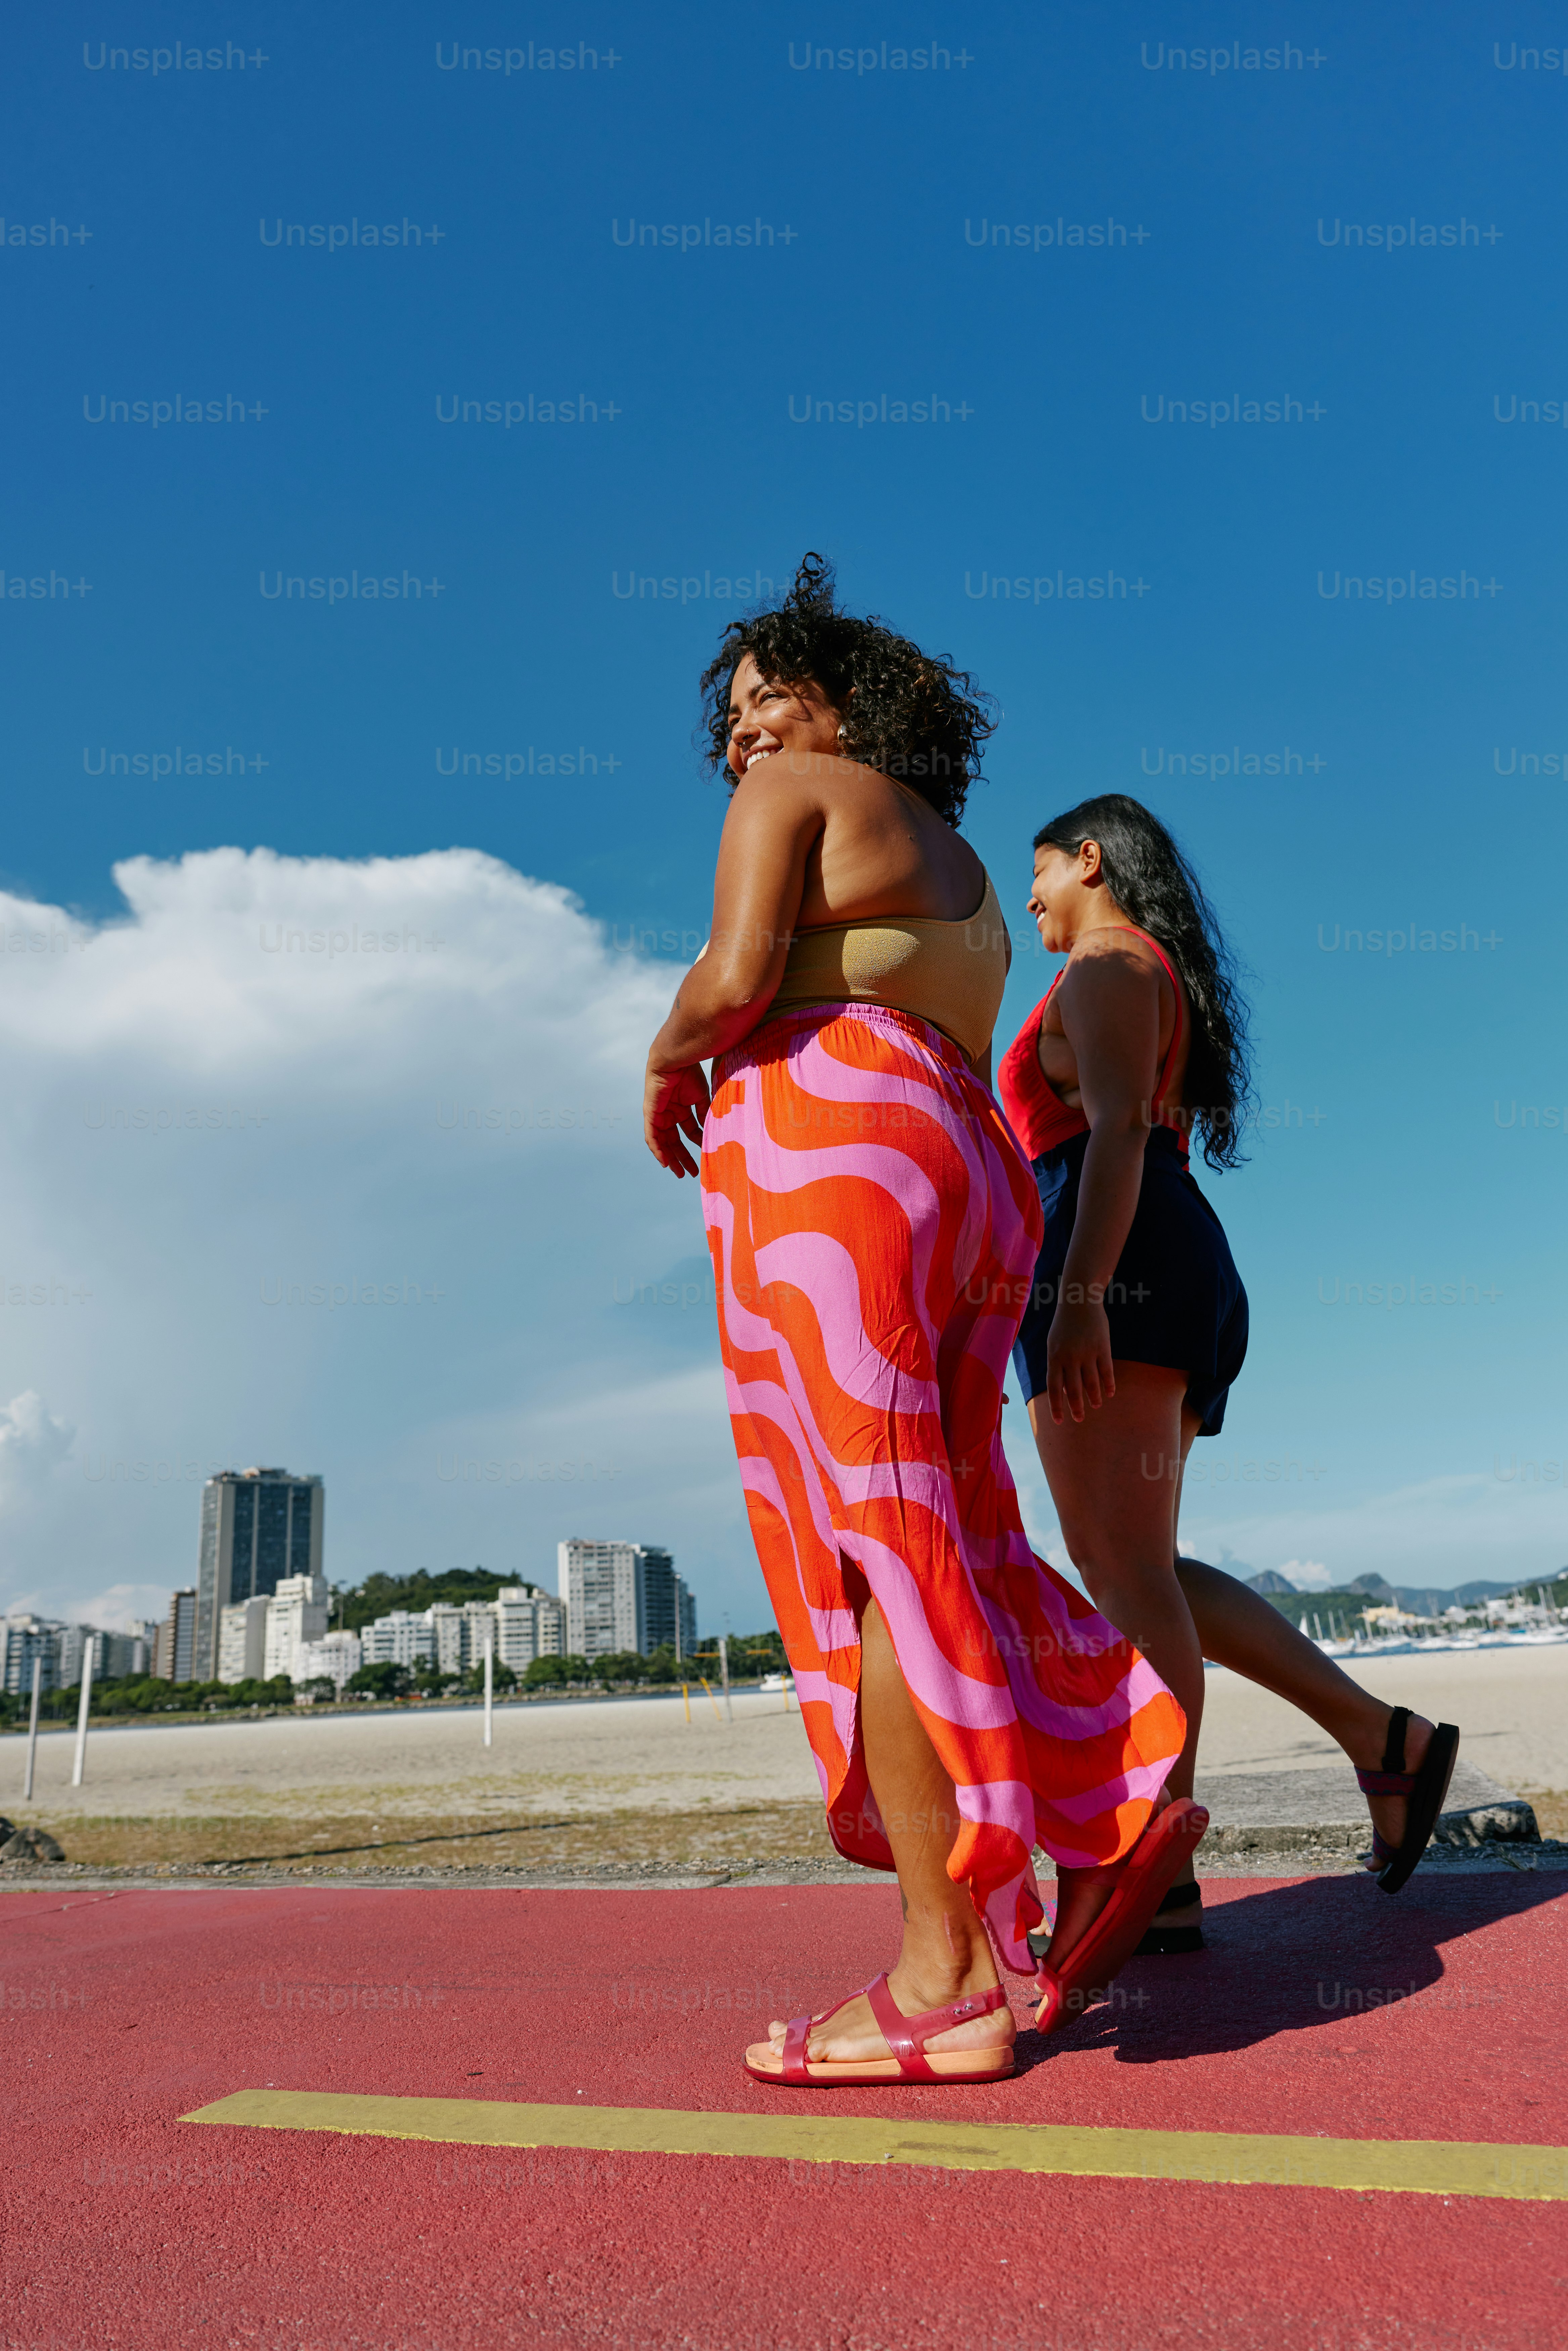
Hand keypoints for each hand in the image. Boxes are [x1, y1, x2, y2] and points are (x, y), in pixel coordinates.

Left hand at [644, 1060, 711, 1178]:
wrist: (675, 1059)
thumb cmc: (689, 1073)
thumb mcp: (700, 1098)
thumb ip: (704, 1115)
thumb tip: (712, 1132)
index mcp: (680, 1108)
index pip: (687, 1132)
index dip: (695, 1144)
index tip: (704, 1156)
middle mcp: (668, 1113)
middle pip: (674, 1140)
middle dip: (682, 1157)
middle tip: (690, 1172)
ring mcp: (658, 1114)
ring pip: (663, 1142)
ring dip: (671, 1158)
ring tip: (680, 1172)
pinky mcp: (650, 1114)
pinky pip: (652, 1137)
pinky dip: (658, 1150)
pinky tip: (665, 1162)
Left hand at [1044, 1298, 1114, 1424]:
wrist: (1079, 1300)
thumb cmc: (1064, 1325)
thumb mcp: (1054, 1344)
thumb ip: (1057, 1365)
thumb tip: (1063, 1390)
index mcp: (1054, 1356)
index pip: (1054, 1388)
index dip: (1057, 1406)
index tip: (1060, 1421)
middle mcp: (1070, 1357)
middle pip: (1073, 1389)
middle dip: (1076, 1407)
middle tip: (1079, 1419)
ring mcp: (1087, 1352)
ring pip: (1091, 1383)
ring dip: (1094, 1397)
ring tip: (1096, 1405)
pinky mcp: (1103, 1347)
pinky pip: (1107, 1371)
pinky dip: (1109, 1384)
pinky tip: (1110, 1393)